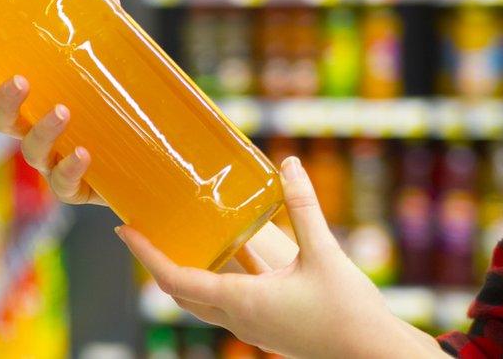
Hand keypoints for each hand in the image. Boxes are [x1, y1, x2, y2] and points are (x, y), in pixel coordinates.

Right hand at [0, 0, 120, 205]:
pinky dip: (69, 171)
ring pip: (31, 152)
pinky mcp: (80, 187)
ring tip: (62, 112)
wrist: (159, 155)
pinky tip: (82, 153)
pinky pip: (64, 185)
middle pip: (2, 120)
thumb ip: (105, 18)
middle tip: (20, 81)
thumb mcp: (115, 56)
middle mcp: (38, 129)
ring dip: (41, 132)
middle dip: (4, 101)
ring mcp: (55, 160)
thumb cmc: (122, 101)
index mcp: (39, 98)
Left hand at [118, 158, 445, 358]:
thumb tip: (289, 163)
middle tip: (144, 232)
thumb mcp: (325, 253)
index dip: (146, 254)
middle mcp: (238, 318)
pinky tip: (230, 255)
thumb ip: (304, 207)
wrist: (376, 357)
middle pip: (180, 292)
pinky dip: (213, 280)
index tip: (125, 230)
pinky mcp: (267, 329)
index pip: (175, 278)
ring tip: (180, 238)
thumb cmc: (350, 312)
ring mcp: (252, 328)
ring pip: (202, 302)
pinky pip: (226, 304)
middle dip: (157, 263)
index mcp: (241, 301)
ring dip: (185, 273)